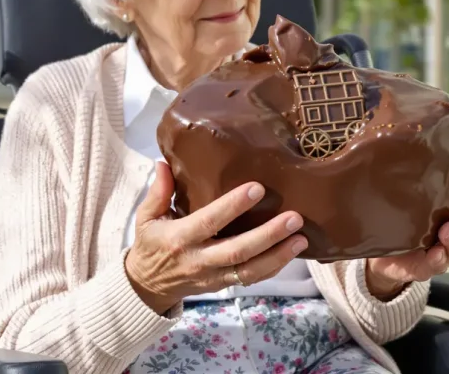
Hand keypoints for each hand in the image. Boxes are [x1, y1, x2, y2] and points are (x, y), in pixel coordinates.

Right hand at [124, 162, 308, 313]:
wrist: (147, 286)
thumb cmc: (150, 244)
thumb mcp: (146, 217)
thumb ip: (158, 191)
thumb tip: (164, 162)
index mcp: (179, 238)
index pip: (209, 222)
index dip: (232, 206)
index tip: (257, 189)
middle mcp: (198, 260)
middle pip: (237, 251)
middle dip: (268, 235)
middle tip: (294, 217)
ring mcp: (213, 276)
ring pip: (250, 270)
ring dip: (278, 255)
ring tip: (302, 238)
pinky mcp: (223, 285)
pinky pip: (251, 279)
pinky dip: (274, 267)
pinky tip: (292, 252)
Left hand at [365, 170, 448, 299]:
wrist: (377, 253)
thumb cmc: (394, 217)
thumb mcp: (400, 195)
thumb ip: (402, 176)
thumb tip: (389, 141)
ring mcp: (442, 251)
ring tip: (447, 230)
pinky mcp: (425, 268)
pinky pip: (436, 266)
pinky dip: (437, 260)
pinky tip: (435, 254)